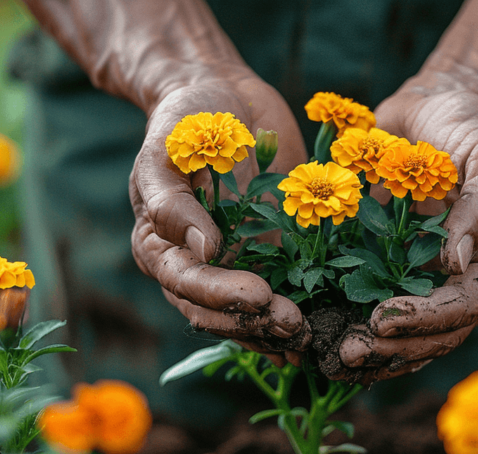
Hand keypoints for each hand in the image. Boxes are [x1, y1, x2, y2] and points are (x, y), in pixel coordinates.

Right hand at [129, 74, 311, 364]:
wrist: (219, 96)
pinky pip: (278, 295)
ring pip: (247, 315)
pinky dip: (293, 317)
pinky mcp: (265, 256)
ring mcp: (231, 265)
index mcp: (160, 247)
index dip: (222, 297)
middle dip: (254, 323)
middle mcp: (193, 267)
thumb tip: (204, 249)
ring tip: (308, 333)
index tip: (260, 296)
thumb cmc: (183, 122)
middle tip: (294, 323)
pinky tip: (317, 331)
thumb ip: (174, 203)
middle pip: (217, 312)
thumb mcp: (166, 153)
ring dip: (275, 329)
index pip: (186, 285)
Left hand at [333, 89, 477, 384]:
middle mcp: (473, 279)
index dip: (425, 319)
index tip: (381, 319)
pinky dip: (368, 336)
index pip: (467, 305)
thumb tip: (458, 262)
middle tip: (351, 353)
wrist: (436, 106)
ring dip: (381, 354)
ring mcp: (440, 282)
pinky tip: (336, 346)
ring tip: (341, 360)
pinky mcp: (408, 275)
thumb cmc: (467, 126)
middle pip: (442, 334)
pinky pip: (392, 317)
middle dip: (398, 347)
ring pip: (417, 338)